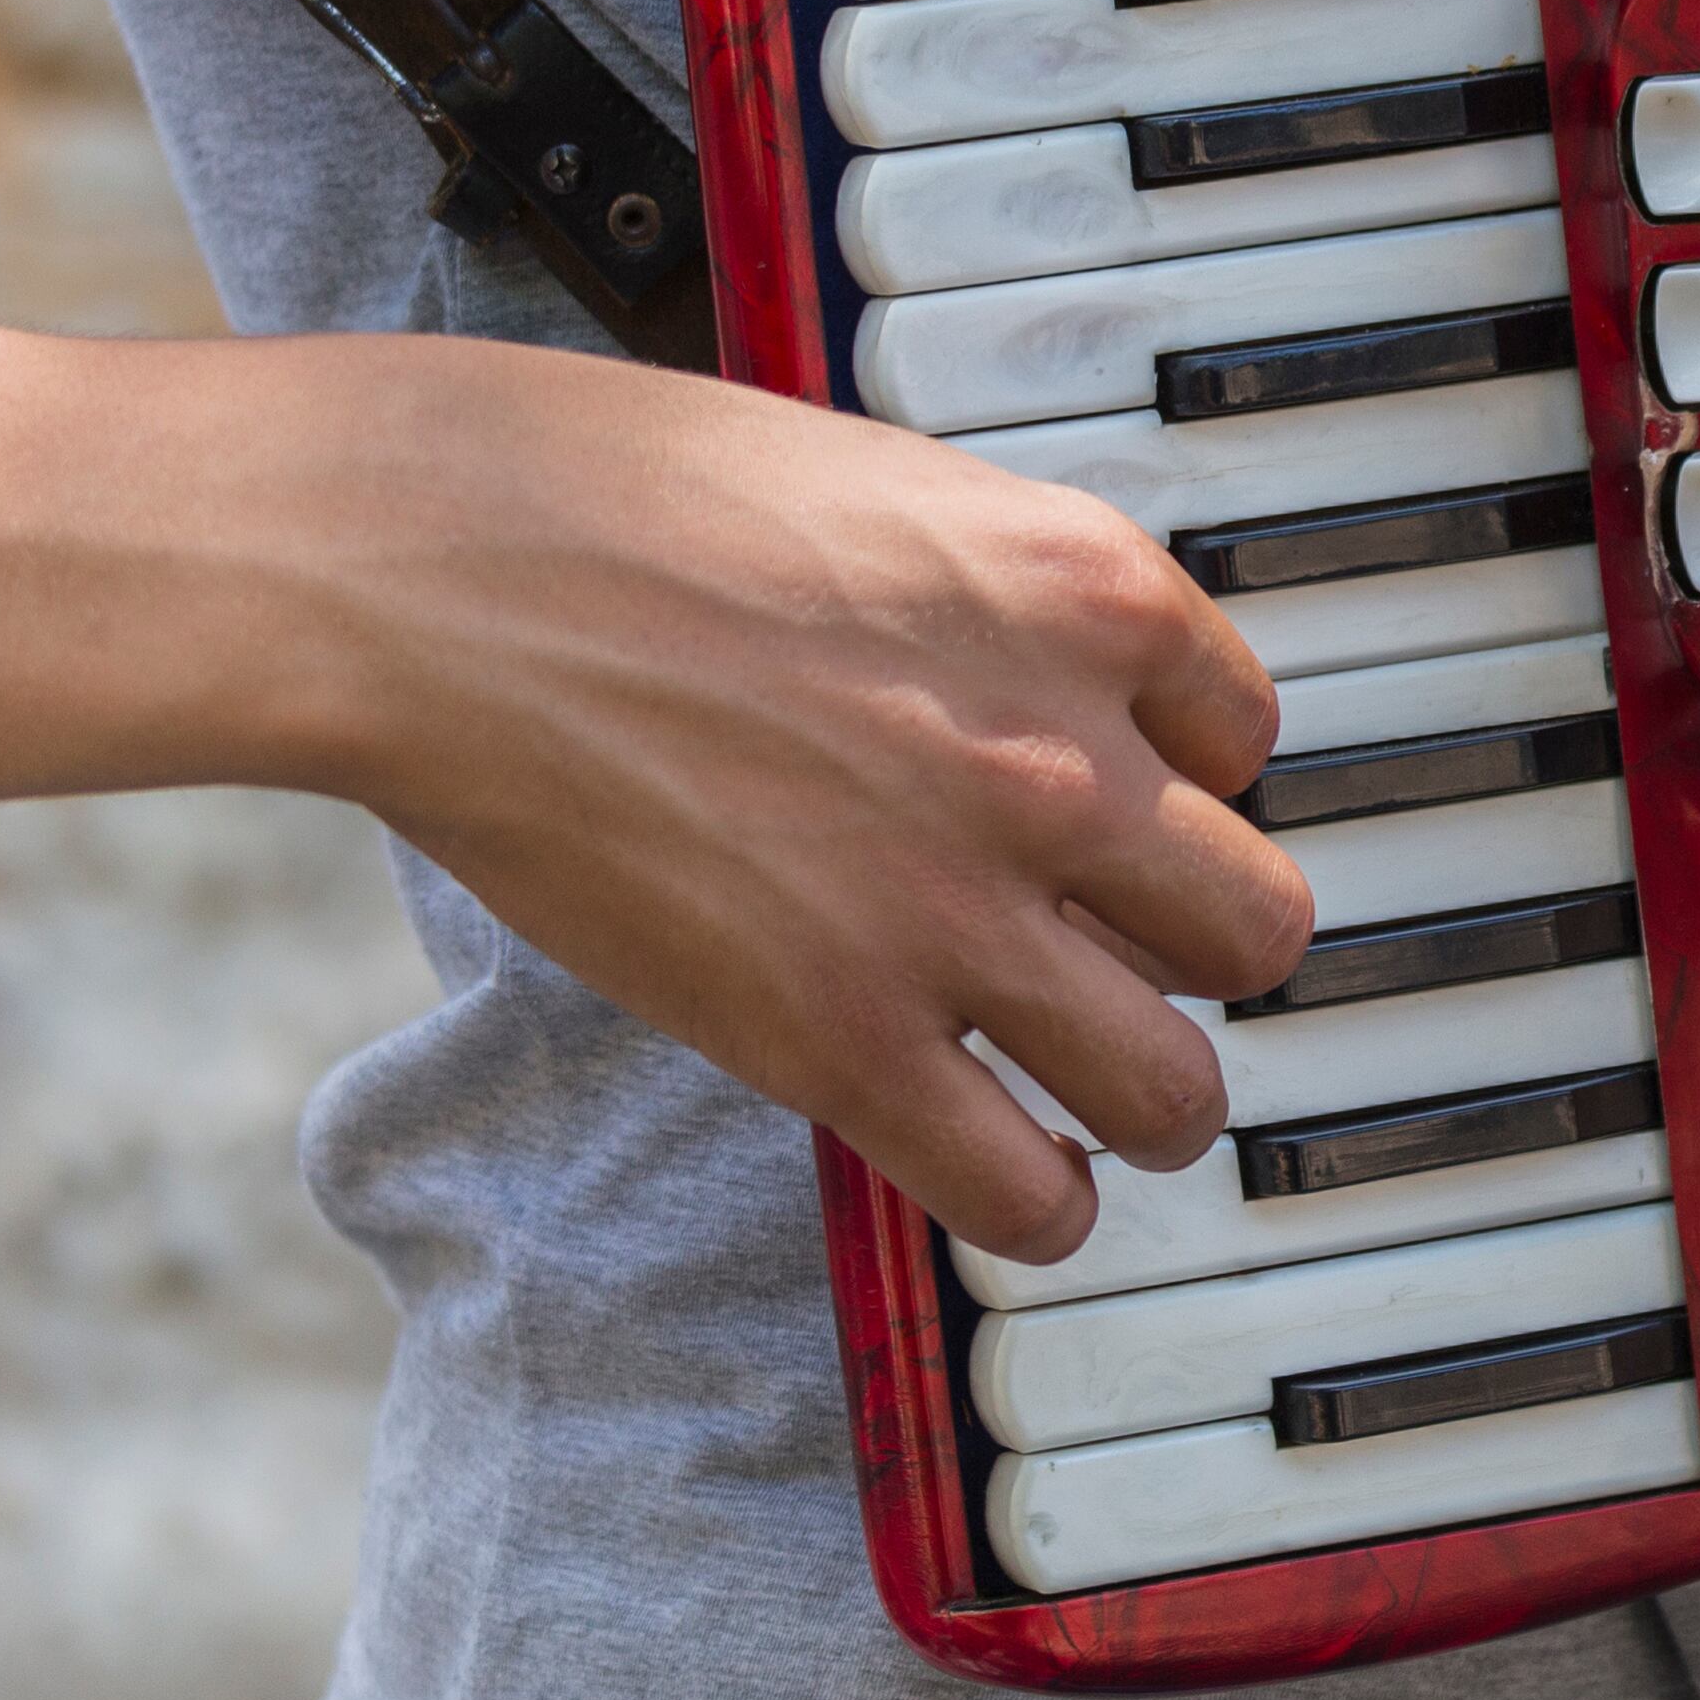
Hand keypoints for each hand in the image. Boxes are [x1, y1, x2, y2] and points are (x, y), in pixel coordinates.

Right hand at [0, 329, 1308, 1259]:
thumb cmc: (628, 500)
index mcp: (1092, 596)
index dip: (1184, 785)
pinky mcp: (842, 1037)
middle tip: (1131, 959)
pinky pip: (1021, 1192)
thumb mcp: (895, 492)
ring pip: (1175, 1086)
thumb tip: (1059, 689)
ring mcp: (962, 909)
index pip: (1248, 738)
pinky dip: (1037, 1207)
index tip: (1127, 808)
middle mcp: (1069, 760)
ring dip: (1145, 1099)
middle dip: (1199, 951)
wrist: (443, 572)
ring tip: (1098, 1094)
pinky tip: (1014, 1178)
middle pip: (1255, 926)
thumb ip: (1004, 603)